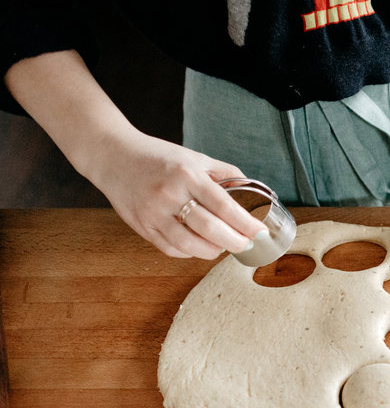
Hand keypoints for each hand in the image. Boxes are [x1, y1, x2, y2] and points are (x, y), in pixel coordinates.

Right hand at [5, 50, 265, 259]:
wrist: (111, 156)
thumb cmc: (158, 156)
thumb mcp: (193, 157)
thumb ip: (224, 174)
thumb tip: (252, 190)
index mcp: (186, 175)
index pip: (223, 205)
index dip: (245, 223)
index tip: (261, 232)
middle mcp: (169, 195)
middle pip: (209, 229)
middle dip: (234, 242)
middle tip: (247, 245)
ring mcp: (152, 213)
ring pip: (190, 245)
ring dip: (213, 251)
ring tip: (225, 247)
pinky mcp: (141, 226)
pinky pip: (171, 249)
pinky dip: (190, 252)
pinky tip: (201, 247)